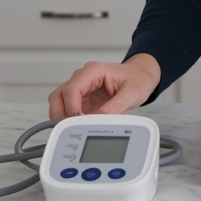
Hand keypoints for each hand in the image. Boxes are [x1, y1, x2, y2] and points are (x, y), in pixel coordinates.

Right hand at [47, 54, 161, 118]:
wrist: (140, 77)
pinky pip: (68, 108)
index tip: (77, 120)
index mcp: (93, 71)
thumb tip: (101, 118)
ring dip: (62, 116)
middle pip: (59, 94)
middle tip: (69, 128)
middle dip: (60, 112)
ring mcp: (81, 89)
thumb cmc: (136, 79)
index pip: (72, 88)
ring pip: (59, 101)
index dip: (71, 106)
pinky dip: (69, 119)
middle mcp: (83, 78)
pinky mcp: (82, 99)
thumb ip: (117, 106)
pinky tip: (77, 127)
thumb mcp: (132, 93)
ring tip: (72, 129)